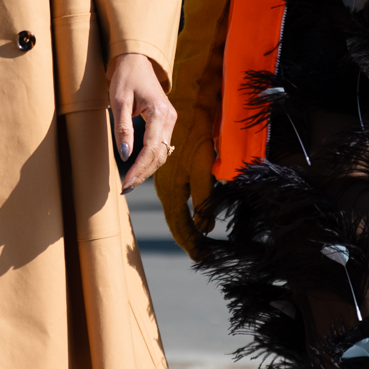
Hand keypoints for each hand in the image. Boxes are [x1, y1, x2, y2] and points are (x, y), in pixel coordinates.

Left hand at [107, 53, 175, 192]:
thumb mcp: (119, 100)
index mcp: (160, 112)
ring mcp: (170, 120)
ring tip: (130, 181)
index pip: (151, 149)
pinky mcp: (166, 122)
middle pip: (160, 155)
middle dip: (143, 174)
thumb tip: (125, 155)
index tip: (126, 183)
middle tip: (125, 187)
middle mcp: (170, 118)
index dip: (139, 169)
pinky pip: (161, 146)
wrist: (136, 60)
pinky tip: (138, 168)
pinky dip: (151, 160)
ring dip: (148, 169)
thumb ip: (122, 128)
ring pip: (162, 153)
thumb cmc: (126, 76)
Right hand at [155, 132, 213, 257]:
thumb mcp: (204, 169)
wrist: (188, 109)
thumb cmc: (197, 137)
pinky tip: (188, 221)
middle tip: (201, 257)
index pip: (181, 226)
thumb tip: (204, 227)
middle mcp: (164, 189)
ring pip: (173, 214)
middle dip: (188, 241)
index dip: (192, 244)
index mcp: (172, 191)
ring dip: (185, 230)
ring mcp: (163, 183)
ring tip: (196, 245)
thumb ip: (204, 199)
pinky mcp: (166, 176)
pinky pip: (173, 203)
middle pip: (175, 223)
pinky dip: (181, 216)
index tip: (202, 259)